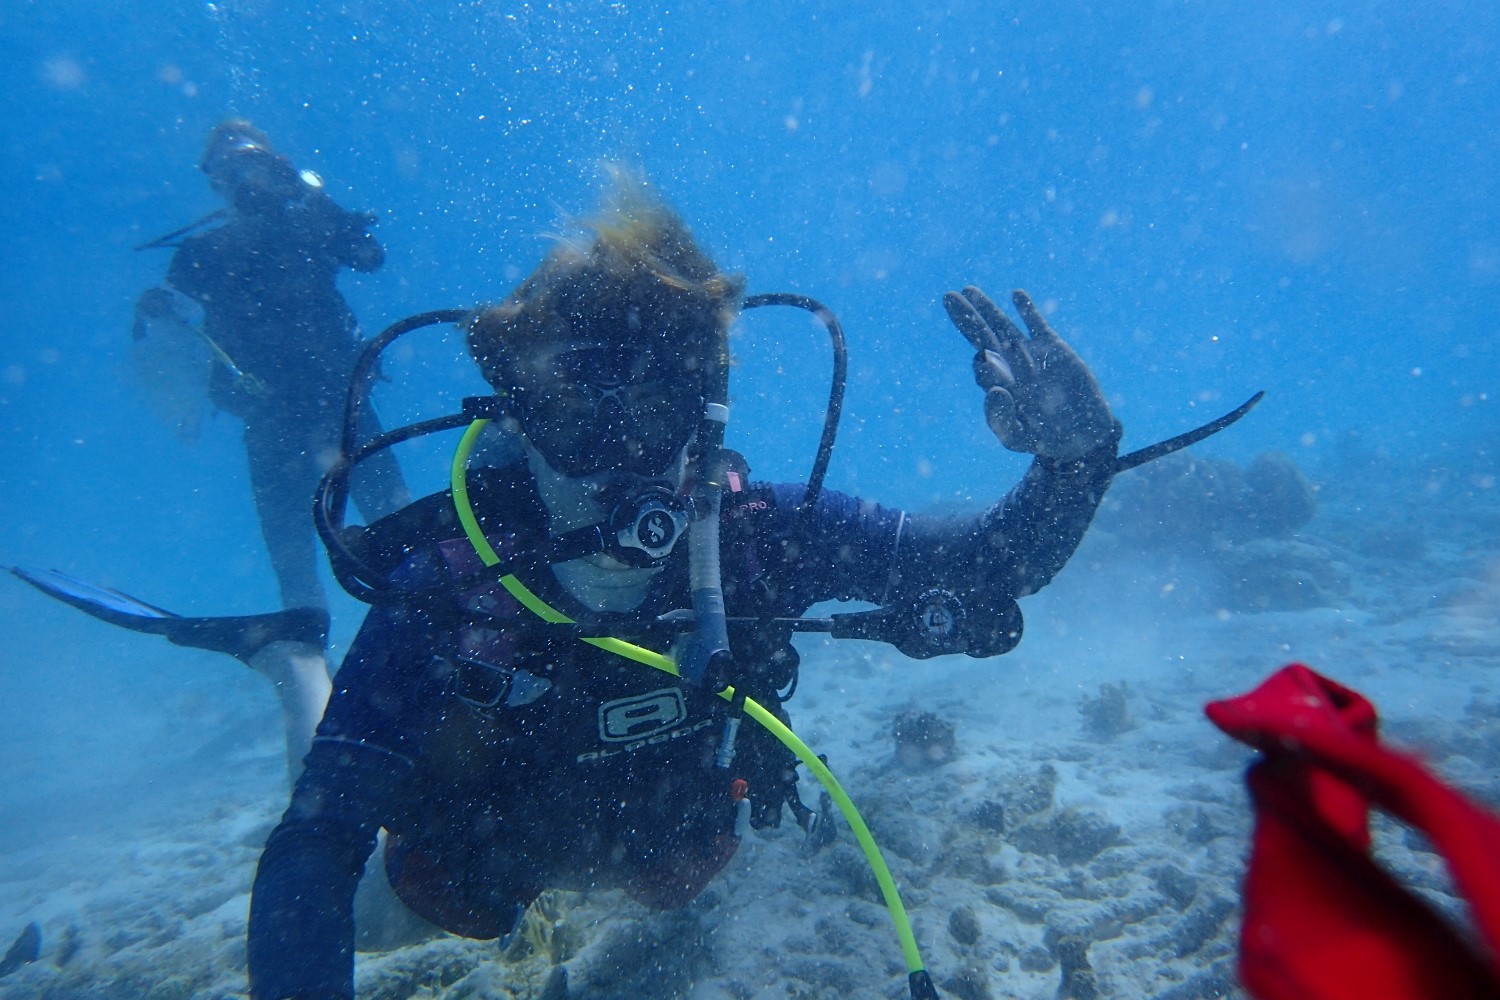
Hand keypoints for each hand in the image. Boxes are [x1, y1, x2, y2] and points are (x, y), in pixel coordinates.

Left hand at [943, 286, 1116, 461]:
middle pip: (982, 338)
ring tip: (968, 290)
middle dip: (966, 319)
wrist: (1081, 433)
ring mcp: (1029, 355)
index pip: (982, 368)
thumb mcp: (1018, 437)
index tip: (989, 368)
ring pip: (1003, 326)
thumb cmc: (1044, 439)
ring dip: (987, 308)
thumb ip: (1001, 419)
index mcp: (999, 386)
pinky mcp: (1053, 348)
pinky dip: (1027, 310)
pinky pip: (1036, 324)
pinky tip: (1016, 295)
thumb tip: (992, 390)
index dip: (982, 366)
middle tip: (948, 298)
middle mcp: (1010, 367)